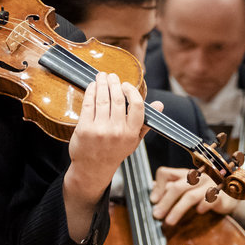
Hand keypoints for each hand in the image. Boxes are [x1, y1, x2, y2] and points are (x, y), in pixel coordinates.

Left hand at [63, 72, 153, 240]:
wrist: (93, 169)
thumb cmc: (114, 152)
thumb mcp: (133, 140)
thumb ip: (146, 122)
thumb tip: (160, 104)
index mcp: (131, 132)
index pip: (137, 105)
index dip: (132, 91)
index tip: (126, 85)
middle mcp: (116, 131)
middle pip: (117, 99)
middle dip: (114, 83)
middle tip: (111, 76)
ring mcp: (99, 130)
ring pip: (102, 99)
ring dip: (101, 84)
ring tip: (101, 77)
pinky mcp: (84, 129)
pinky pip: (88, 105)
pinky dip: (90, 92)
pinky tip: (92, 87)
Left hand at [149, 166, 242, 225]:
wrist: (230, 198)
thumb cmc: (204, 194)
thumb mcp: (186, 190)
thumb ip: (170, 191)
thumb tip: (153, 197)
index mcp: (185, 174)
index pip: (166, 173)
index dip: (157, 187)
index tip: (153, 201)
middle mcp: (196, 176)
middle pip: (177, 186)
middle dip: (165, 202)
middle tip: (157, 215)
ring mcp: (209, 185)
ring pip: (190, 196)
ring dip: (177, 210)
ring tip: (169, 222)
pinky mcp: (220, 195)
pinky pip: (209, 200)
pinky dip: (202, 206)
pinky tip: (198, 212)